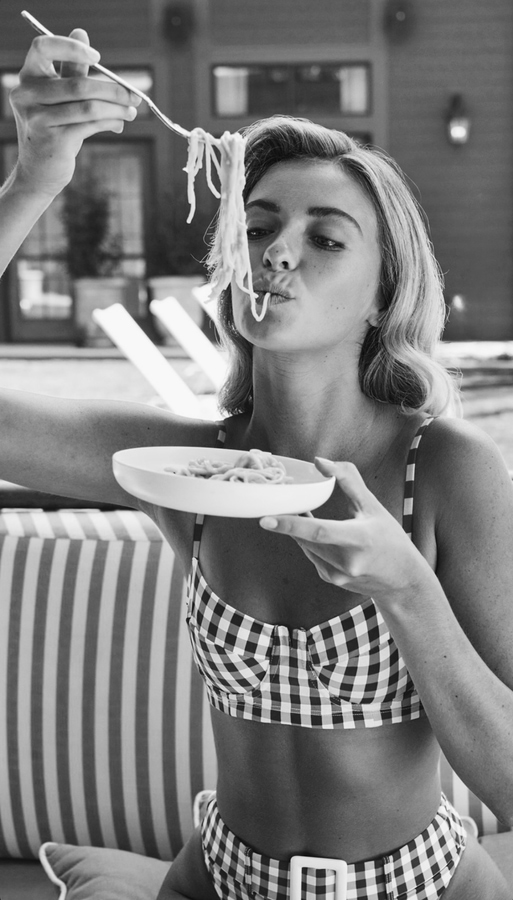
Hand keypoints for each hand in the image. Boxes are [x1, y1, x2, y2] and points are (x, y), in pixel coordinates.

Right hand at [9, 31, 140, 195]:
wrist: (38, 172)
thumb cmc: (53, 129)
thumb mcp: (59, 98)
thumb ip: (71, 70)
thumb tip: (82, 33)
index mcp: (27, 78)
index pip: (42, 48)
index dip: (71, 48)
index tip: (98, 58)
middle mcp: (27, 96)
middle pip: (78, 84)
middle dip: (113, 90)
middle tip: (134, 96)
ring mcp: (38, 119)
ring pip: (88, 107)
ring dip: (116, 109)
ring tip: (131, 112)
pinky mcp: (54, 141)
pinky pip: (90, 125)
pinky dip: (110, 123)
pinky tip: (119, 124)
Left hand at [259, 457, 433, 605]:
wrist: (403, 581)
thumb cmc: (390, 539)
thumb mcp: (373, 506)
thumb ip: (348, 480)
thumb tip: (320, 462)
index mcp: (359, 539)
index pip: (318, 532)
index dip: (290, 524)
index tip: (265, 519)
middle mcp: (346, 561)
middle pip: (306, 537)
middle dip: (290, 520)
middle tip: (278, 502)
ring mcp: (337, 574)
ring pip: (305, 546)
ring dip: (299, 529)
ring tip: (301, 512)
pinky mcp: (331, 579)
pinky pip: (311, 554)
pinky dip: (310, 541)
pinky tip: (318, 534)